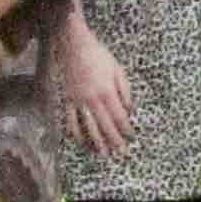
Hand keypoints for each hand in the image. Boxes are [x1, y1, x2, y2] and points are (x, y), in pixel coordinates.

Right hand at [57, 17, 134, 160]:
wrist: (75, 47)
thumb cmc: (99, 56)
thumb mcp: (118, 70)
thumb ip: (125, 91)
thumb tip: (129, 110)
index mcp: (107, 91)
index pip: (119, 116)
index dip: (126, 129)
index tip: (132, 138)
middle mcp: (93, 99)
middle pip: (105, 126)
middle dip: (115, 141)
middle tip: (122, 154)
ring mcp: (78, 101)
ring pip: (89, 127)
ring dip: (97, 142)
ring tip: (104, 154)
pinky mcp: (68, 100)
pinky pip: (71, 120)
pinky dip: (75, 133)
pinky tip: (80, 142)